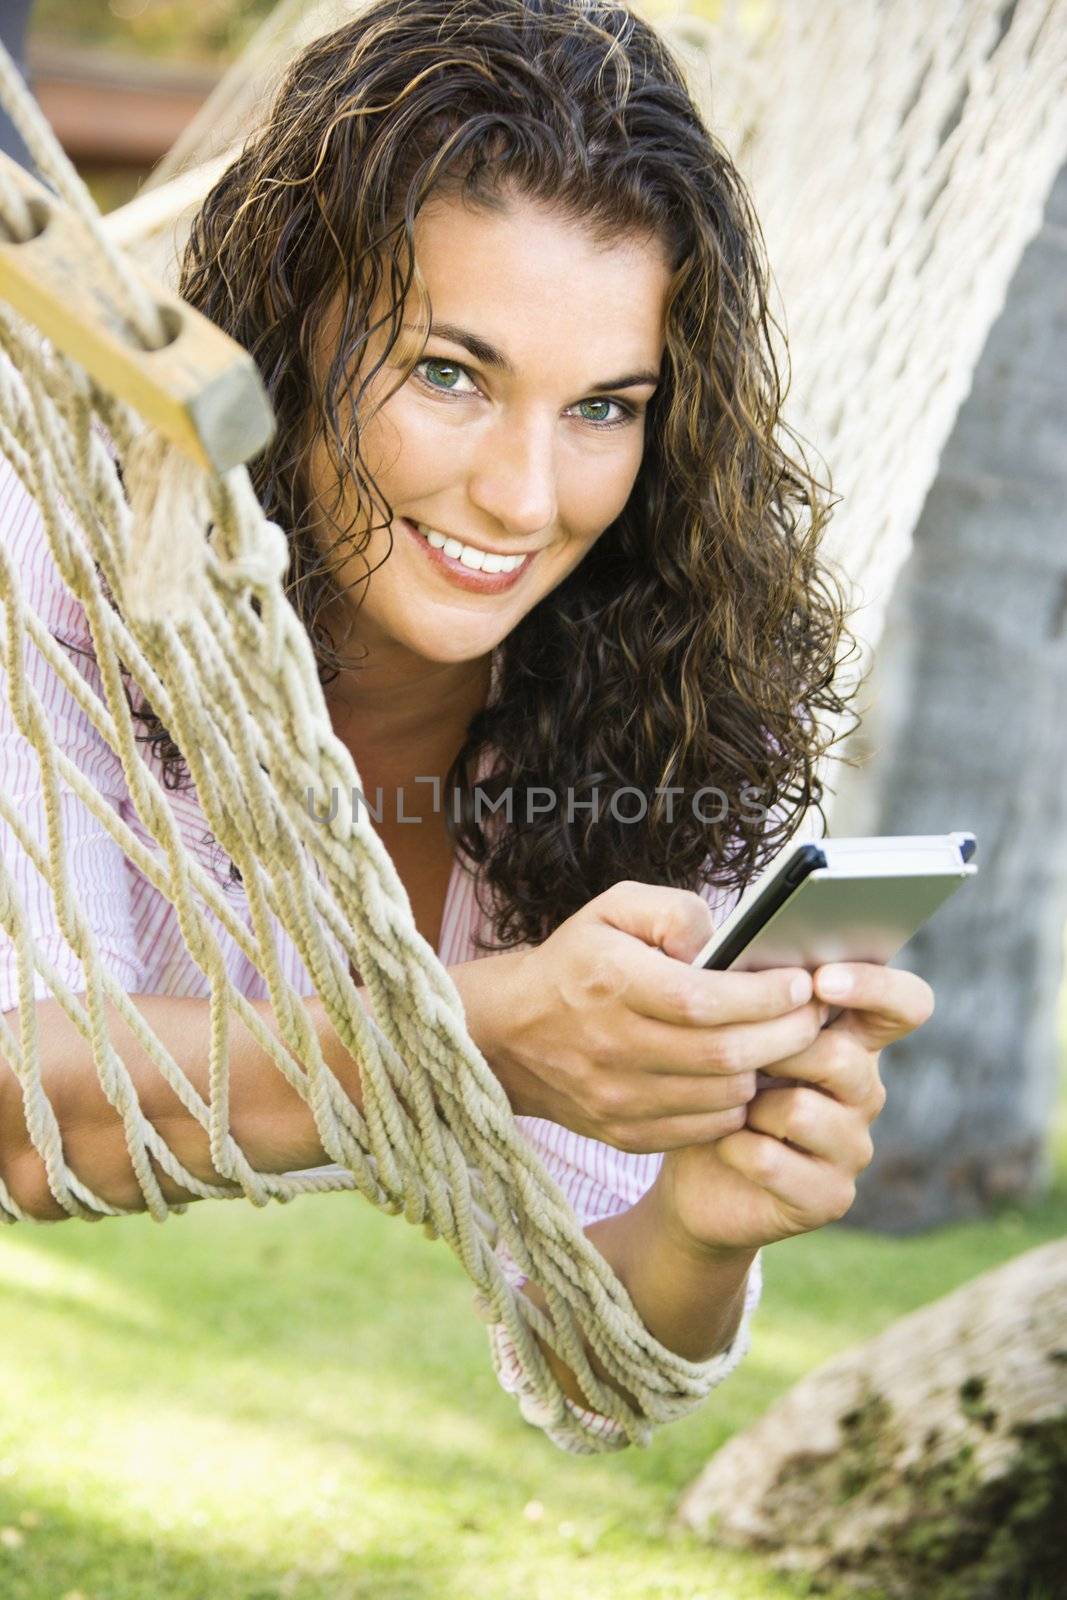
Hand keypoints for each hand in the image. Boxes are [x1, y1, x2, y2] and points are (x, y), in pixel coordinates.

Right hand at [477, 880, 825, 1150]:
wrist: (510, 1034)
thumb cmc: (575, 962)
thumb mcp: (612, 909)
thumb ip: (672, 911)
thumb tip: (721, 940)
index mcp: (612, 983)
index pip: (704, 1000)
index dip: (764, 996)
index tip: (800, 983)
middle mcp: (613, 1047)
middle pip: (724, 1054)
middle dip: (786, 1034)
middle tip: (813, 1014)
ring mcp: (618, 1099)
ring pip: (722, 1097)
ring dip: (766, 1071)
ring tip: (785, 1042)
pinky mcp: (625, 1134)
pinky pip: (704, 1128)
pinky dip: (736, 1104)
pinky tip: (745, 1074)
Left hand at [652, 961, 934, 1254]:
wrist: (694, 1177)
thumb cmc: (715, 1088)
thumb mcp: (733, 1034)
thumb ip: (757, 1000)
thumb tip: (754, 969)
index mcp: (852, 1040)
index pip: (907, 1004)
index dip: (876, 986)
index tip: (823, 980)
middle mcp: (865, 1091)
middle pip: (843, 1058)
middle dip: (775, 1056)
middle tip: (736, 1064)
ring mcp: (853, 1147)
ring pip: (801, 1110)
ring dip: (748, 1108)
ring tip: (731, 1110)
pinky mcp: (831, 1197)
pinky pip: (772, 1160)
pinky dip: (734, 1149)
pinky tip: (725, 1147)